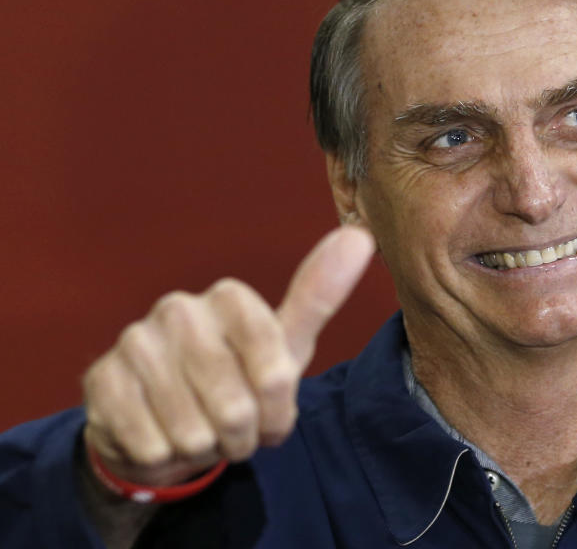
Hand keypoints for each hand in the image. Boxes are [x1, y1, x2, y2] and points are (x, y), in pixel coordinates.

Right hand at [82, 225, 374, 486]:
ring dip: (205, 448)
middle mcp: (179, 309)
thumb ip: (319, 297)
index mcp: (230, 297)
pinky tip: (162, 436)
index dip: (278, 409)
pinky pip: (151, 444)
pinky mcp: (101, 380)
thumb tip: (359, 236)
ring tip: (201, 431)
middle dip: (243, 435)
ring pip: (192, 431)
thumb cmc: (238, 379)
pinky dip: (166, 456)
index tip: (273, 410)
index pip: (274, 371)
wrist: (166, 420)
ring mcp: (135, 342)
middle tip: (236, 429)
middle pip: (235, 405)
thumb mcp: (285, 347)